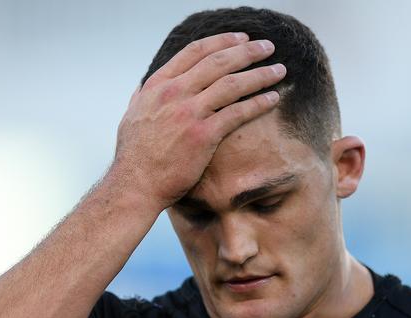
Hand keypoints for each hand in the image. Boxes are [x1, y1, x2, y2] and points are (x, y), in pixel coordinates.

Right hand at [112, 32, 285, 208]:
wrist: (135, 185)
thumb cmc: (134, 156)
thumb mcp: (131, 117)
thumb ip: (141, 98)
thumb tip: (143, 87)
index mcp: (157, 85)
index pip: (194, 52)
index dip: (221, 41)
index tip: (240, 39)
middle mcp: (174, 93)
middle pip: (218, 62)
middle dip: (247, 51)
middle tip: (268, 47)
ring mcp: (189, 113)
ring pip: (232, 84)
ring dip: (260, 74)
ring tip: (279, 70)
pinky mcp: (203, 135)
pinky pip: (238, 113)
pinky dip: (258, 103)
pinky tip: (273, 99)